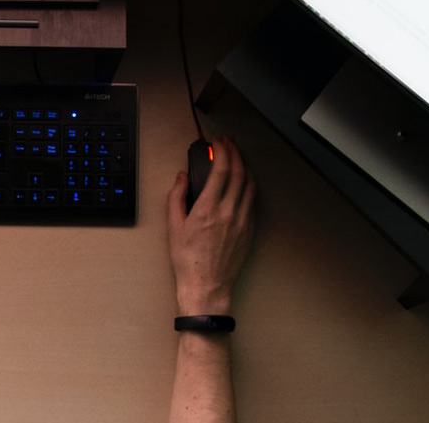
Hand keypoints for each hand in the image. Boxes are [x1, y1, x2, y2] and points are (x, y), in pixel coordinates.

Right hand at [166, 137, 255, 314]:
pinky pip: (254, 201)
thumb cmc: (187, 259)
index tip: (218, 143)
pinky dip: (250, 186)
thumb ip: (177, 197)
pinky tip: (245, 182)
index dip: (222, 152)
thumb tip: (181, 178)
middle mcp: (228, 212)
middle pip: (239, 173)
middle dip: (235, 153)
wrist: (206, 285)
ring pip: (250, 185)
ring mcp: (242, 221)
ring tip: (238, 159)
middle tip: (229, 145)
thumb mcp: (174, 226)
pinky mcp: (250, 230)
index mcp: (208, 209)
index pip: (221, 170)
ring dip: (245, 167)